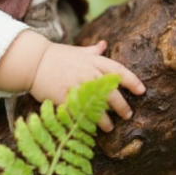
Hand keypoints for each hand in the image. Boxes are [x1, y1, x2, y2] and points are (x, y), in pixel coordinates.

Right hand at [30, 40, 144, 131]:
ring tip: (109, 127)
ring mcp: (77, 87)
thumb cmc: (57, 56)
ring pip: (98, 107)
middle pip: (112, 93)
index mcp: (94, 61)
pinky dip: (86, 122)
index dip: (133, 82)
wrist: (34, 62)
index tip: (141, 91)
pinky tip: (90, 129)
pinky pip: (80, 113)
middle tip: (128, 115)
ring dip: (106, 119)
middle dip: (122, 106)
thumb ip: (93, 51)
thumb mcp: (77, 51)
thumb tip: (104, 45)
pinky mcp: (65, 98)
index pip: (119, 71)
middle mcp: (89, 74)